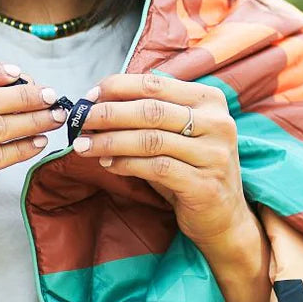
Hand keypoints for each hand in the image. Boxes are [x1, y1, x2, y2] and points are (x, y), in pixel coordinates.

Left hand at [70, 72, 257, 265]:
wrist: (223, 217)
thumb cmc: (190, 169)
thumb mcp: (175, 135)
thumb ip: (146, 116)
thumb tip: (97, 102)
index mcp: (209, 100)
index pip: (154, 84)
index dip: (117, 87)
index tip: (89, 96)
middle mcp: (217, 123)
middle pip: (150, 110)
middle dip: (108, 114)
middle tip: (80, 121)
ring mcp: (214, 154)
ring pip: (150, 140)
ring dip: (110, 141)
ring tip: (84, 145)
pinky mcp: (204, 184)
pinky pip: (155, 168)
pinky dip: (125, 164)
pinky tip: (107, 163)